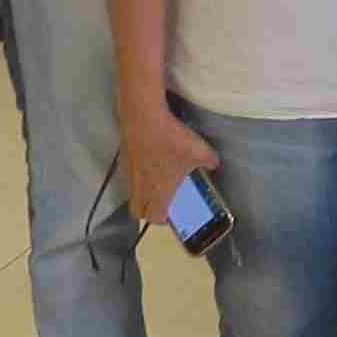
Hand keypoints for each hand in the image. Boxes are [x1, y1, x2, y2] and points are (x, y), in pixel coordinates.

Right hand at [122, 105, 220, 230]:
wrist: (143, 118)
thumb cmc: (172, 141)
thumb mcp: (200, 152)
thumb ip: (209, 162)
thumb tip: (213, 165)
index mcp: (158, 193)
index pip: (154, 218)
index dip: (162, 219)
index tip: (170, 214)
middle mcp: (139, 188)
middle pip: (137, 210)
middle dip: (148, 210)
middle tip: (161, 201)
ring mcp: (128, 173)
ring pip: (131, 193)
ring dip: (142, 192)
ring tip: (156, 180)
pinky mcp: (123, 159)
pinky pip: (129, 176)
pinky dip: (137, 175)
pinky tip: (148, 161)